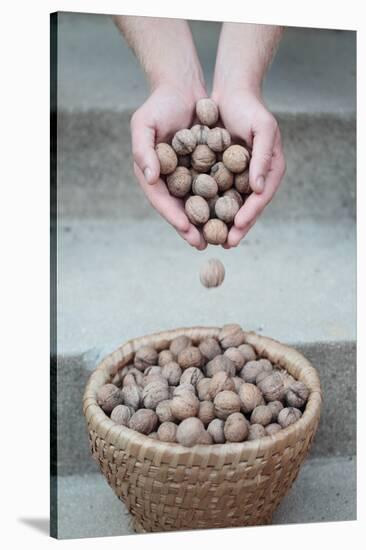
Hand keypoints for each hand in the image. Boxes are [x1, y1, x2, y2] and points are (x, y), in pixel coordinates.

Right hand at [131, 83, 206, 249]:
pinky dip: (219, 202)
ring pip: (196, 204)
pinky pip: (212, 189)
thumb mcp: (144, 124)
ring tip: (218, 238)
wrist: (182, 88)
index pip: (160, 200)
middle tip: (202, 244)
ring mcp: (185, 176)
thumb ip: (143, 151)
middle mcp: (167, 180)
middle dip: (190, 228)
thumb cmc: (159, 104)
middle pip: (179, 208)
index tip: (186, 228)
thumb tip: (151, 178)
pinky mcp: (203, 169)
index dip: (172, 215)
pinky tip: (232, 214)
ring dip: (207, 222)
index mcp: (151, 174)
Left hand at [212, 89, 285, 247]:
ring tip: (213, 239)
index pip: (261, 197)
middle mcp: (257, 177)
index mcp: (271, 169)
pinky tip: (200, 219)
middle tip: (227, 244)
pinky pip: (218, 193)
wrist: (231, 93)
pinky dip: (211, 206)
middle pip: (247, 207)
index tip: (238, 227)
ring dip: (223, 223)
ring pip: (232, 204)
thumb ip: (263, 158)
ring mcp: (240, 176)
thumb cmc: (250, 108)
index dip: (250, 214)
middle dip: (238, 227)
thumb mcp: (263, 128)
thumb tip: (258, 189)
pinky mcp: (223, 172)